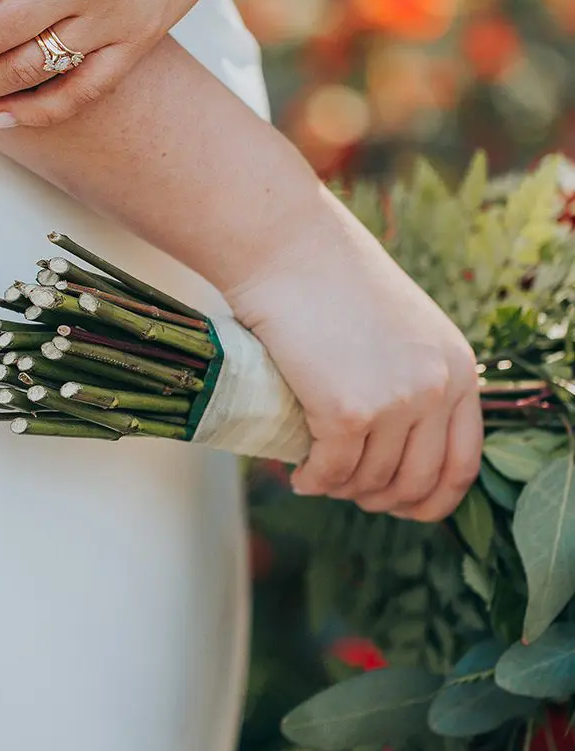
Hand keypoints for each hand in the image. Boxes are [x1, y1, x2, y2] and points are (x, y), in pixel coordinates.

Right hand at [225, 200, 482, 521]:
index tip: (405, 505)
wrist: (287, 245)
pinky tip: (299, 474)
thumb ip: (411, 369)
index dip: (434, 496)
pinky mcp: (347, 411)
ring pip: (370, 478)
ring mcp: (395, 403)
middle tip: (351, 493)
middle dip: (383, 500)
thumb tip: (391, 426)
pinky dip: (313, 480)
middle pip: (417, 480)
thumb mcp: (400, 324)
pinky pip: (331, 469)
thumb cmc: (329, 273)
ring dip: (342, 488)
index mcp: (459, 368)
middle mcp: (437, 389)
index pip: (463, 461)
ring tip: (318, 477)